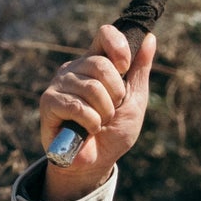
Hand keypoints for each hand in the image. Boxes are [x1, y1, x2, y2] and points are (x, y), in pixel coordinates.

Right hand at [39, 24, 155, 200]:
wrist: (95, 164)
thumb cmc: (113, 134)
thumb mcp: (134, 102)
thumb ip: (139, 72)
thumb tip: (150, 39)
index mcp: (95, 63)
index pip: (105, 35)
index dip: (118, 48)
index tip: (124, 68)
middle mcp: (75, 68)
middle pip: (101, 64)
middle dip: (115, 95)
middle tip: (110, 112)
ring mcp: (60, 83)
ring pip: (92, 88)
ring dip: (103, 114)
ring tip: (98, 124)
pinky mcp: (49, 102)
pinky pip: (77, 107)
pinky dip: (90, 123)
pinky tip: (87, 131)